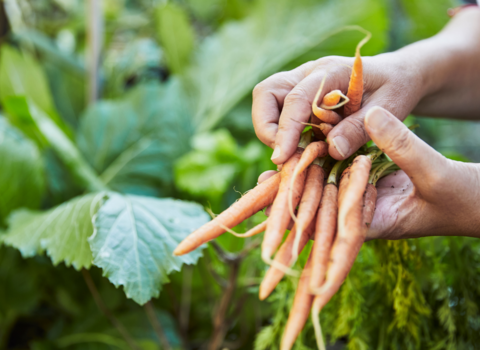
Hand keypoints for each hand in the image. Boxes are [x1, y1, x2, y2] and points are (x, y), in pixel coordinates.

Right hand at [252, 53, 424, 162]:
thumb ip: (359, 128)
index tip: (282, 158)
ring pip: (267, 100)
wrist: (400, 75)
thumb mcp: (390, 107)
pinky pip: (277, 110)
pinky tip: (300, 147)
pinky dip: (281, 131)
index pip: (297, 99)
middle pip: (267, 92)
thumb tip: (331, 150)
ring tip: (293, 153)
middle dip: (266, 127)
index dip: (285, 130)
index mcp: (332, 71)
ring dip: (271, 129)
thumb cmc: (398, 87)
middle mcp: (310, 73)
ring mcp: (302, 82)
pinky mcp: (301, 94)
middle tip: (284, 155)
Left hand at [257, 107, 479, 238]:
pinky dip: (325, 164)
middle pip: (318, 211)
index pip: (325, 226)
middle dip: (290, 201)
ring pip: (326, 191)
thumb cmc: (462, 197)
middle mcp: (362, 216)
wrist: (474, 199)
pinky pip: (342, 175)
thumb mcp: (434, 171)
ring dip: (302, 181)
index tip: (269, 202)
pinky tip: (305, 154)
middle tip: (256, 188)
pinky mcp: (371, 186)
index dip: (296, 216)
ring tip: (271, 172)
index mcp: (373, 223)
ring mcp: (365, 201)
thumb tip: (369, 118)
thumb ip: (402, 147)